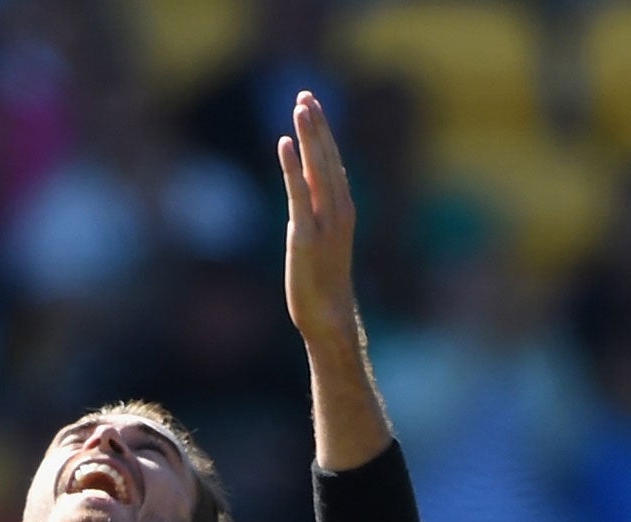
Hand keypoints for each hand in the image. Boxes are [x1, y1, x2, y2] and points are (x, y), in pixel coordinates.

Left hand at [277, 91, 358, 349]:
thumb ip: (321, 213)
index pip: (333, 161)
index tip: (312, 105)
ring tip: (301, 106)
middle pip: (328, 158)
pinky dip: (292, 168)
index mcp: (344, 209)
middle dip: (317, 125)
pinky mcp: (304, 236)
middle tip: (306, 94)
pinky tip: (285, 144)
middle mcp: (338, 210)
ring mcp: (323, 223)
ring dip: (309, 136)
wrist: (329, 318)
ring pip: (317, 169)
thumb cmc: (325, 283)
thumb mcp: (324, 241)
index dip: (323, 132)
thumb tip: (317, 195)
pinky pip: (298, 194)